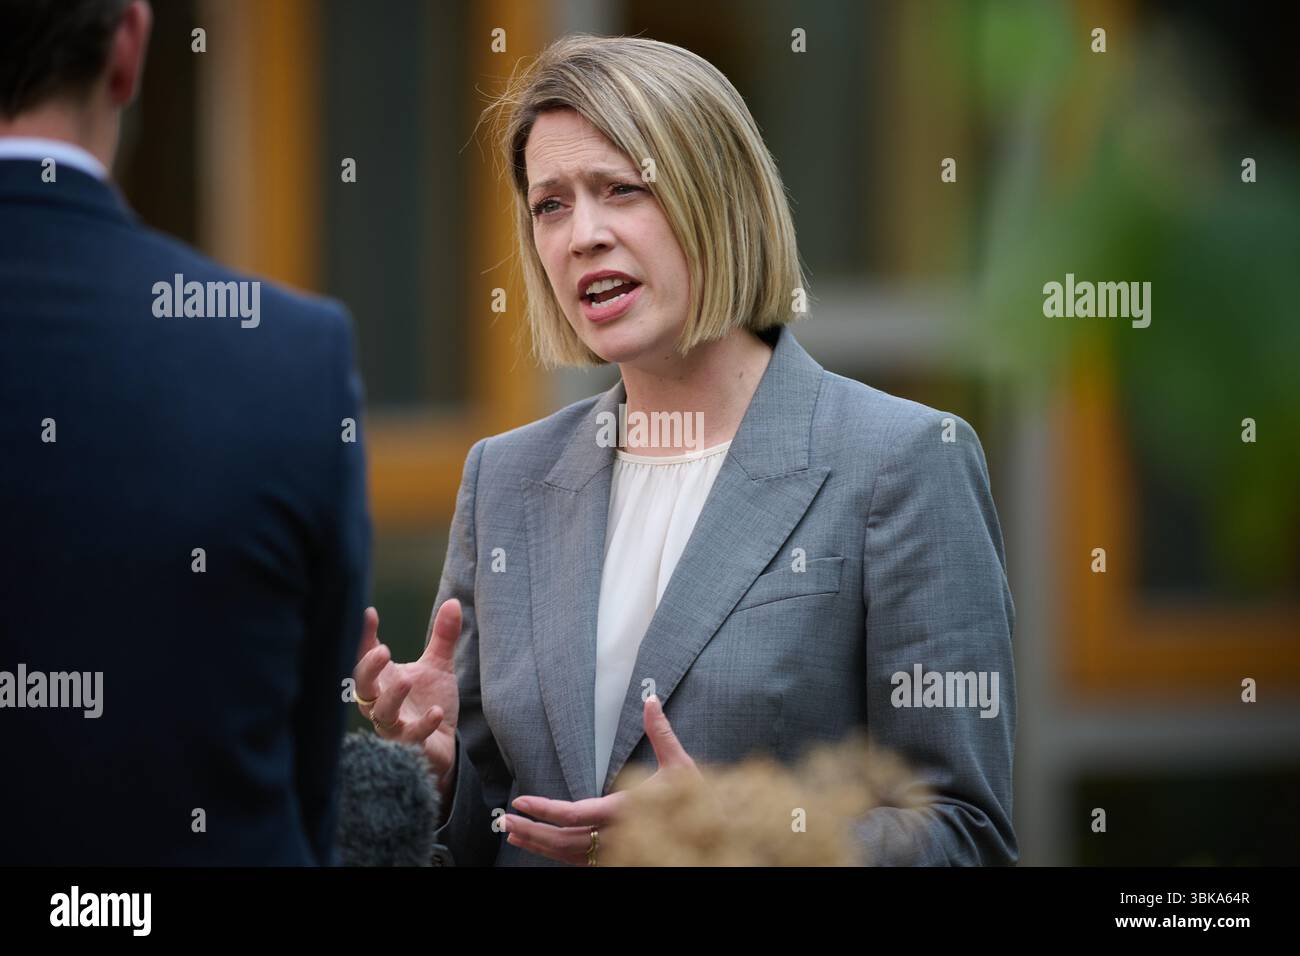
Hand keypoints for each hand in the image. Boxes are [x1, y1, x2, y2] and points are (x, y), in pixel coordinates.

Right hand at [352, 601, 461, 798]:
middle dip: (368, 668)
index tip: (368, 613)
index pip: (365, 656)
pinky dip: (423, 725)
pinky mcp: (410, 745)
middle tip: (382, 650)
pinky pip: (411, 736)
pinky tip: (436, 712)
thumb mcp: (438, 666)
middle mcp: (381, 702)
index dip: (363, 636)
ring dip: (392, 697)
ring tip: (407, 680)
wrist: (443, 743)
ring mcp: (394, 725)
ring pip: (381, 714)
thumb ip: (443, 636)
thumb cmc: (430, 701)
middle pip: (361, 686)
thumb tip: (454, 601)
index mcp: (384, 679)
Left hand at [502, 694, 700, 864]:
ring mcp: (616, 854)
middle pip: (564, 841)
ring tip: (513, 834)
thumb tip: (650, 699)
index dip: (546, 810)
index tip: (521, 803)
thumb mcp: (681, 765)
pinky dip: (556, 854)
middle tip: (506, 822)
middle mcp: (618, 837)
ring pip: (568, 856)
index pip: (576, 815)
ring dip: (539, 846)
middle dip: (533, 832)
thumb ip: (661, 733)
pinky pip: (579, 862)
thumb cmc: (700, 802)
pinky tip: (542, 846)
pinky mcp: (617, 860)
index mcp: (626, 812)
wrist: (717, 839)